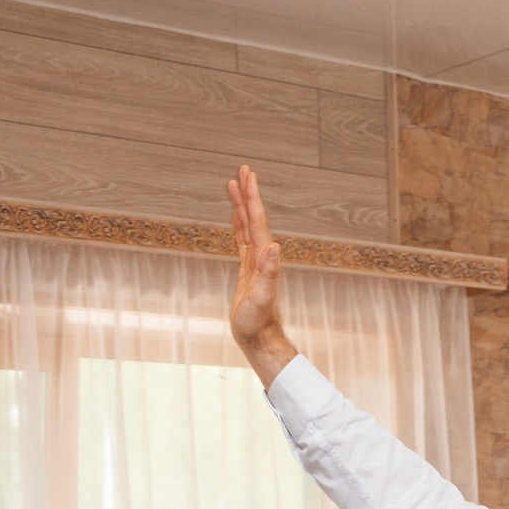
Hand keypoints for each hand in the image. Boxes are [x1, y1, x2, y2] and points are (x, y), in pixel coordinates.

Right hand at [227, 166, 298, 386]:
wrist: (259, 338)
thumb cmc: (258, 321)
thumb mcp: (262, 297)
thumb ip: (269, 273)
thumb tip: (274, 248)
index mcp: (264, 257)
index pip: (258, 221)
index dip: (253, 198)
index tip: (248, 176)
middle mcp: (263, 255)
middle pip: (254, 218)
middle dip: (249, 194)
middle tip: (243, 169)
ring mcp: (255, 262)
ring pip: (248, 226)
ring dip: (242, 205)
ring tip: (234, 185)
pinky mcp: (248, 270)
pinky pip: (242, 240)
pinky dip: (239, 224)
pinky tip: (236, 215)